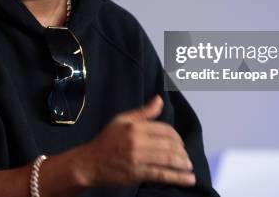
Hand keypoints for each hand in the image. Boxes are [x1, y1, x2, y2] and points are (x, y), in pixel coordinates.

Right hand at [73, 95, 195, 187]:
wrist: (89, 163)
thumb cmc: (106, 141)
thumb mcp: (121, 120)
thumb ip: (143, 112)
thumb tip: (159, 99)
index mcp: (135, 126)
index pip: (165, 130)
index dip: (176, 137)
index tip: (180, 143)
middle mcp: (138, 141)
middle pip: (169, 145)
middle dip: (182, 151)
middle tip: (186, 157)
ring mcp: (138, 158)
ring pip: (168, 159)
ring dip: (183, 164)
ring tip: (189, 167)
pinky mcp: (137, 174)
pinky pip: (161, 175)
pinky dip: (178, 177)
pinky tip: (188, 179)